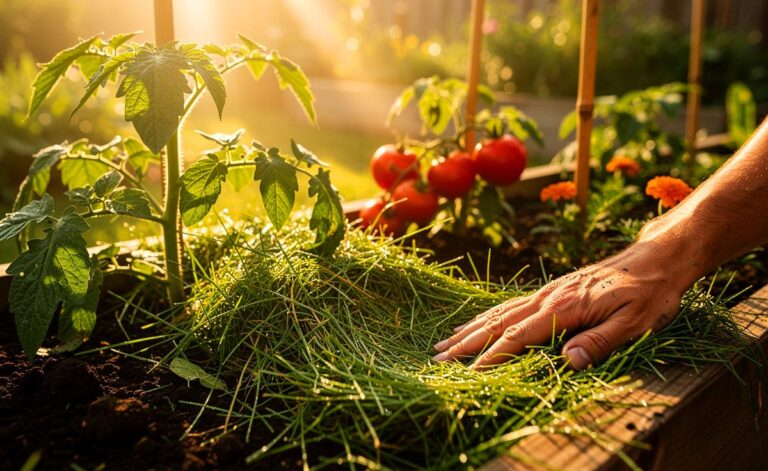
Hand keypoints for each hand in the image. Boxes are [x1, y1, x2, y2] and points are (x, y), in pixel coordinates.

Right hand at [432, 240, 692, 369]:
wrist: (657, 257)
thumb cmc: (650, 292)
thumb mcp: (636, 322)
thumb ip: (600, 341)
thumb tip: (568, 361)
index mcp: (565, 307)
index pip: (520, 335)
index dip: (493, 355)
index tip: (469, 372)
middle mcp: (549, 297)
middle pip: (499, 321)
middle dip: (467, 342)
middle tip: (438, 357)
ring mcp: (548, 291)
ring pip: (500, 311)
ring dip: (470, 328)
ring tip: (444, 341)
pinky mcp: (553, 290)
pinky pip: (511, 304)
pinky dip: (488, 315)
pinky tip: (478, 322)